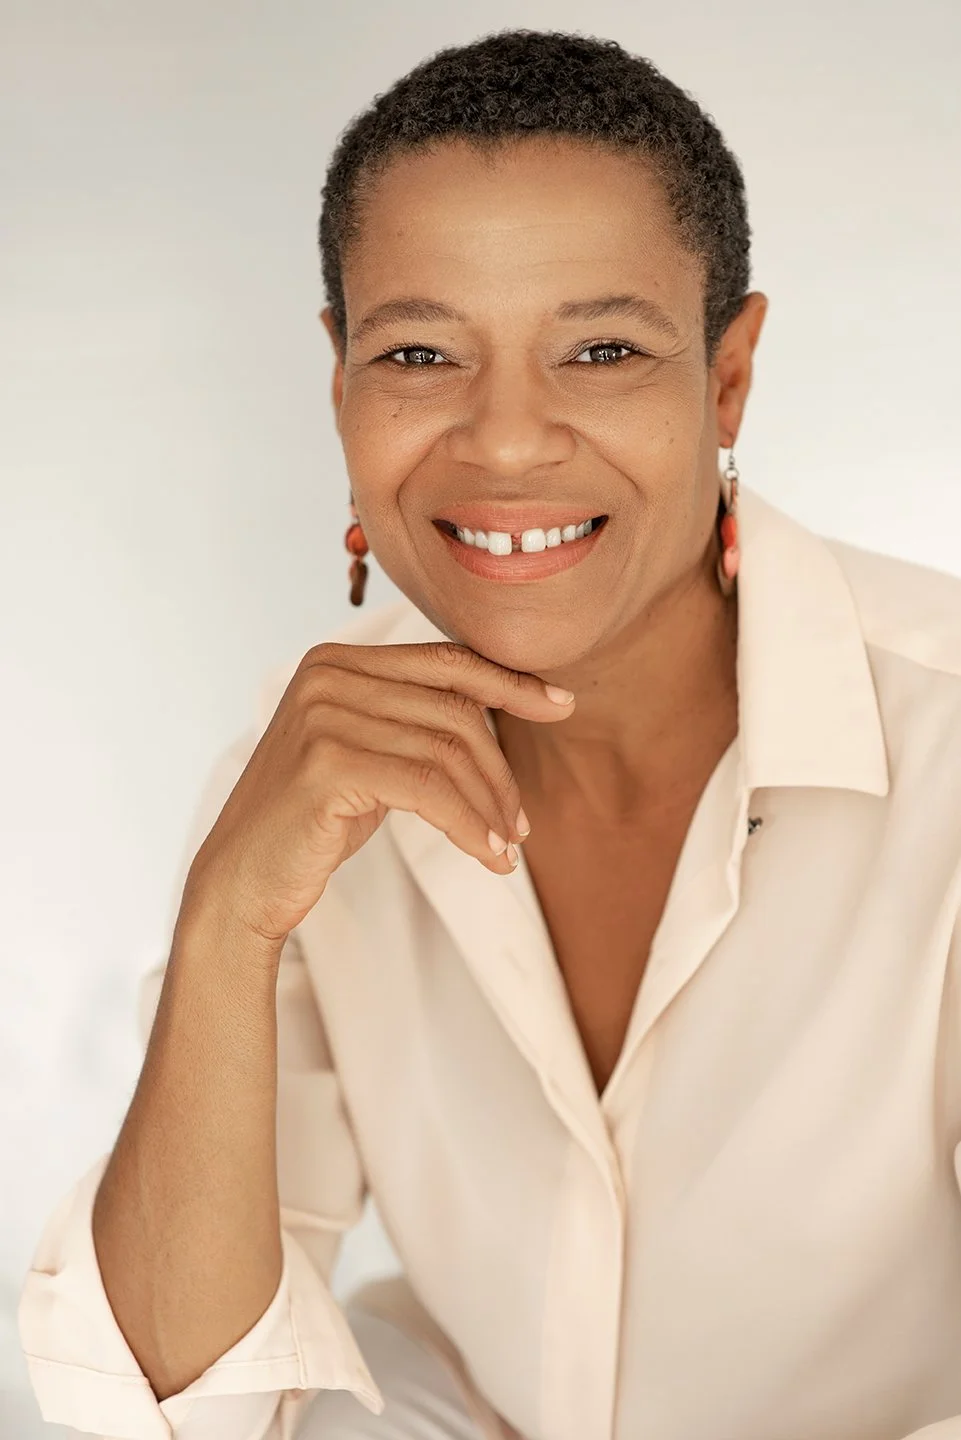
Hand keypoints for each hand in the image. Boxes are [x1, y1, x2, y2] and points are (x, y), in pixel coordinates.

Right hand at [181, 640, 574, 948]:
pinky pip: (429, 789)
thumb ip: (411, 721)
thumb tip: (497, 710)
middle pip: (453, 709)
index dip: (510, 682)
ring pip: (447, 751)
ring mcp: (323, 715)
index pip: (445, 660)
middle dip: (500, 769)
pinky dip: (470, 825)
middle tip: (522, 824)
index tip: (561, 705)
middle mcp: (326, 675)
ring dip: (491, 806)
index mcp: (335, 660)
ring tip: (508, 848)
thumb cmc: (310, 823)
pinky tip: (489, 854)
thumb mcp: (365, 754)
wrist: (239, 882)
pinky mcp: (327, 764)